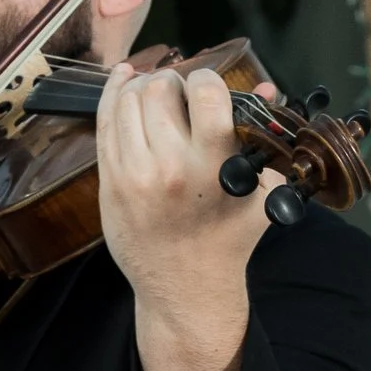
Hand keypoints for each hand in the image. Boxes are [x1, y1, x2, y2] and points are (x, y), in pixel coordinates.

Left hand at [99, 59, 267, 370]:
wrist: (187, 291)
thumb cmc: (227, 241)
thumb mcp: (259, 196)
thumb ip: (264, 141)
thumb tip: (265, 88)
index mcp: (213, 169)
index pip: (205, 91)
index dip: (206, 79)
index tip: (207, 89)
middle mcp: (172, 169)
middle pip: (161, 88)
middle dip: (172, 84)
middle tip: (179, 97)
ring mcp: (136, 175)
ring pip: (129, 98)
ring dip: (143, 88)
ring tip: (156, 99)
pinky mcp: (111, 181)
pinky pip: (105, 120)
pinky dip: (114, 95)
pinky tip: (125, 85)